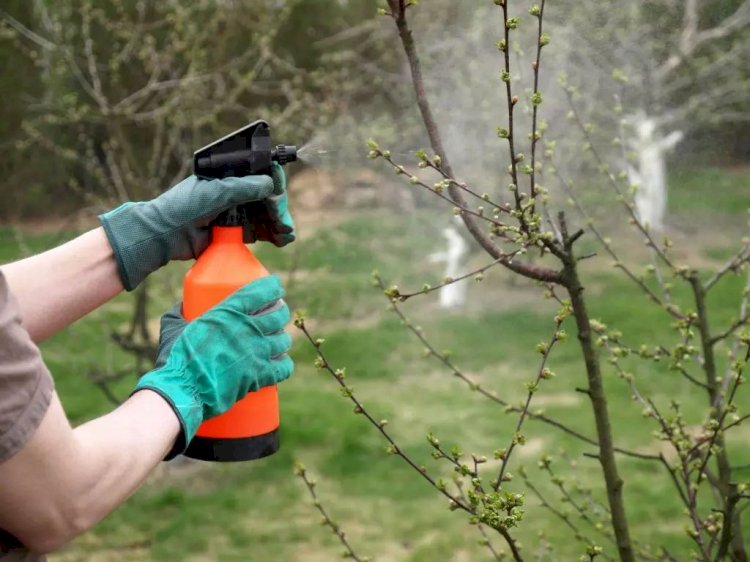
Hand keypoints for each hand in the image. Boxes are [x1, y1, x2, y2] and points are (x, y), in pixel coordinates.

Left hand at [99, 163, 294, 290]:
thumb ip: (242, 187)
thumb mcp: (214, 192)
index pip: (257, 174)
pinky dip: (272, 234)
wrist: (164, 236)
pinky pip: (258, 232)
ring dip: (278, 222)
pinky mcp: (234, 233)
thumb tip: (270, 184)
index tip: (279, 189)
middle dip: (277, 206)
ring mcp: (234, 213)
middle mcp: (233, 193)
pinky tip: (281, 238)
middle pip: (265, 196)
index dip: (272, 180)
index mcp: (226, 177)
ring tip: (285, 232)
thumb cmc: (183, 207)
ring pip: (264, 215)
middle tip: (283, 218)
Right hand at [133, 275, 293, 456]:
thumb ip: (179, 314)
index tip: (276, 288)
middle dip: (280, 312)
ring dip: (281, 339)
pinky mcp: (260, 375)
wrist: (183, 391)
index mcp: (229, 312)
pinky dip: (284, 364)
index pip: (262, 291)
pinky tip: (279, 363)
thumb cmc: (178, 359)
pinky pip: (285, 367)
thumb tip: (182, 306)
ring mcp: (257, 353)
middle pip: (279, 314)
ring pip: (284, 340)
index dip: (274, 287)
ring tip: (276, 340)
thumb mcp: (175, 327)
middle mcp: (248, 329)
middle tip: (276, 315)